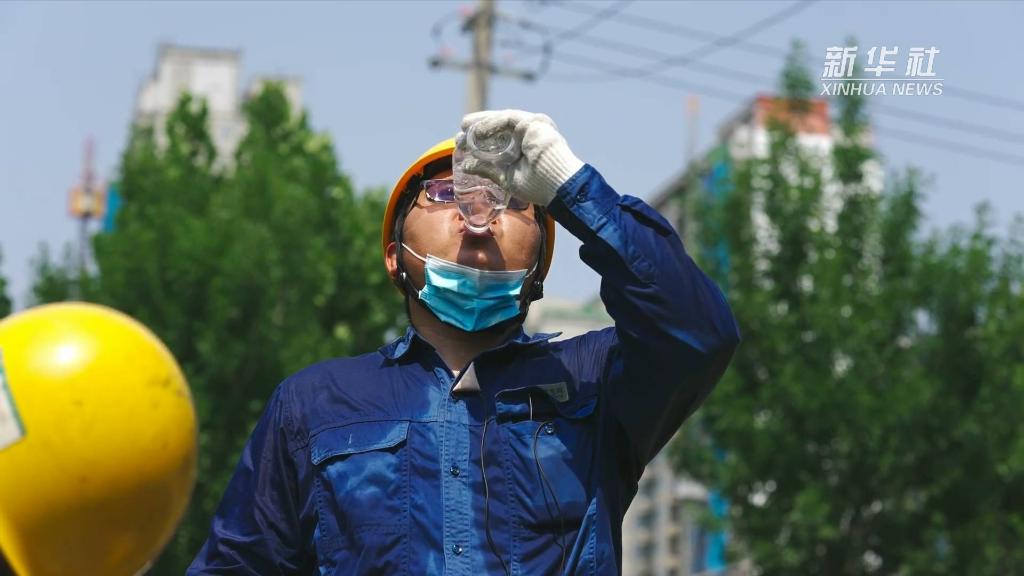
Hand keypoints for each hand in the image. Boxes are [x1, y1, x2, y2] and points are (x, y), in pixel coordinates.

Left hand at [458, 110, 583, 206]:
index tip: (462, 145)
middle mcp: (527, 136)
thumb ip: (487, 170)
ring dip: (481, 124)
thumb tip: (465, 166)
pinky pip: (508, 118)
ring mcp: (531, 128)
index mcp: (522, 150)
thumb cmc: (538, 186)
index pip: (497, 141)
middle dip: (477, 129)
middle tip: (460, 136)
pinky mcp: (533, 122)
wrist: (557, 185)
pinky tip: (479, 132)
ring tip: (465, 130)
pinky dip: (492, 123)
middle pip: (497, 128)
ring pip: (501, 120)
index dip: (479, 141)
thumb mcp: (506, 177)